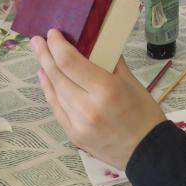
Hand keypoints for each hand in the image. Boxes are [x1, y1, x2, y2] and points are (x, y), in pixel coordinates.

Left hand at [32, 30, 165, 169]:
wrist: (148, 153)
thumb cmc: (145, 114)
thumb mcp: (132, 82)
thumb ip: (111, 62)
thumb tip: (95, 42)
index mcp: (106, 89)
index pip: (70, 62)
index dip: (57, 45)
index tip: (53, 33)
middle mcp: (87, 107)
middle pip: (57, 75)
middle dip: (45, 55)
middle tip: (37, 40)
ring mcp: (77, 123)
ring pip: (54, 91)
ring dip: (45, 71)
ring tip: (40, 56)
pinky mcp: (73, 135)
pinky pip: (57, 108)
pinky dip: (49, 91)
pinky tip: (45, 79)